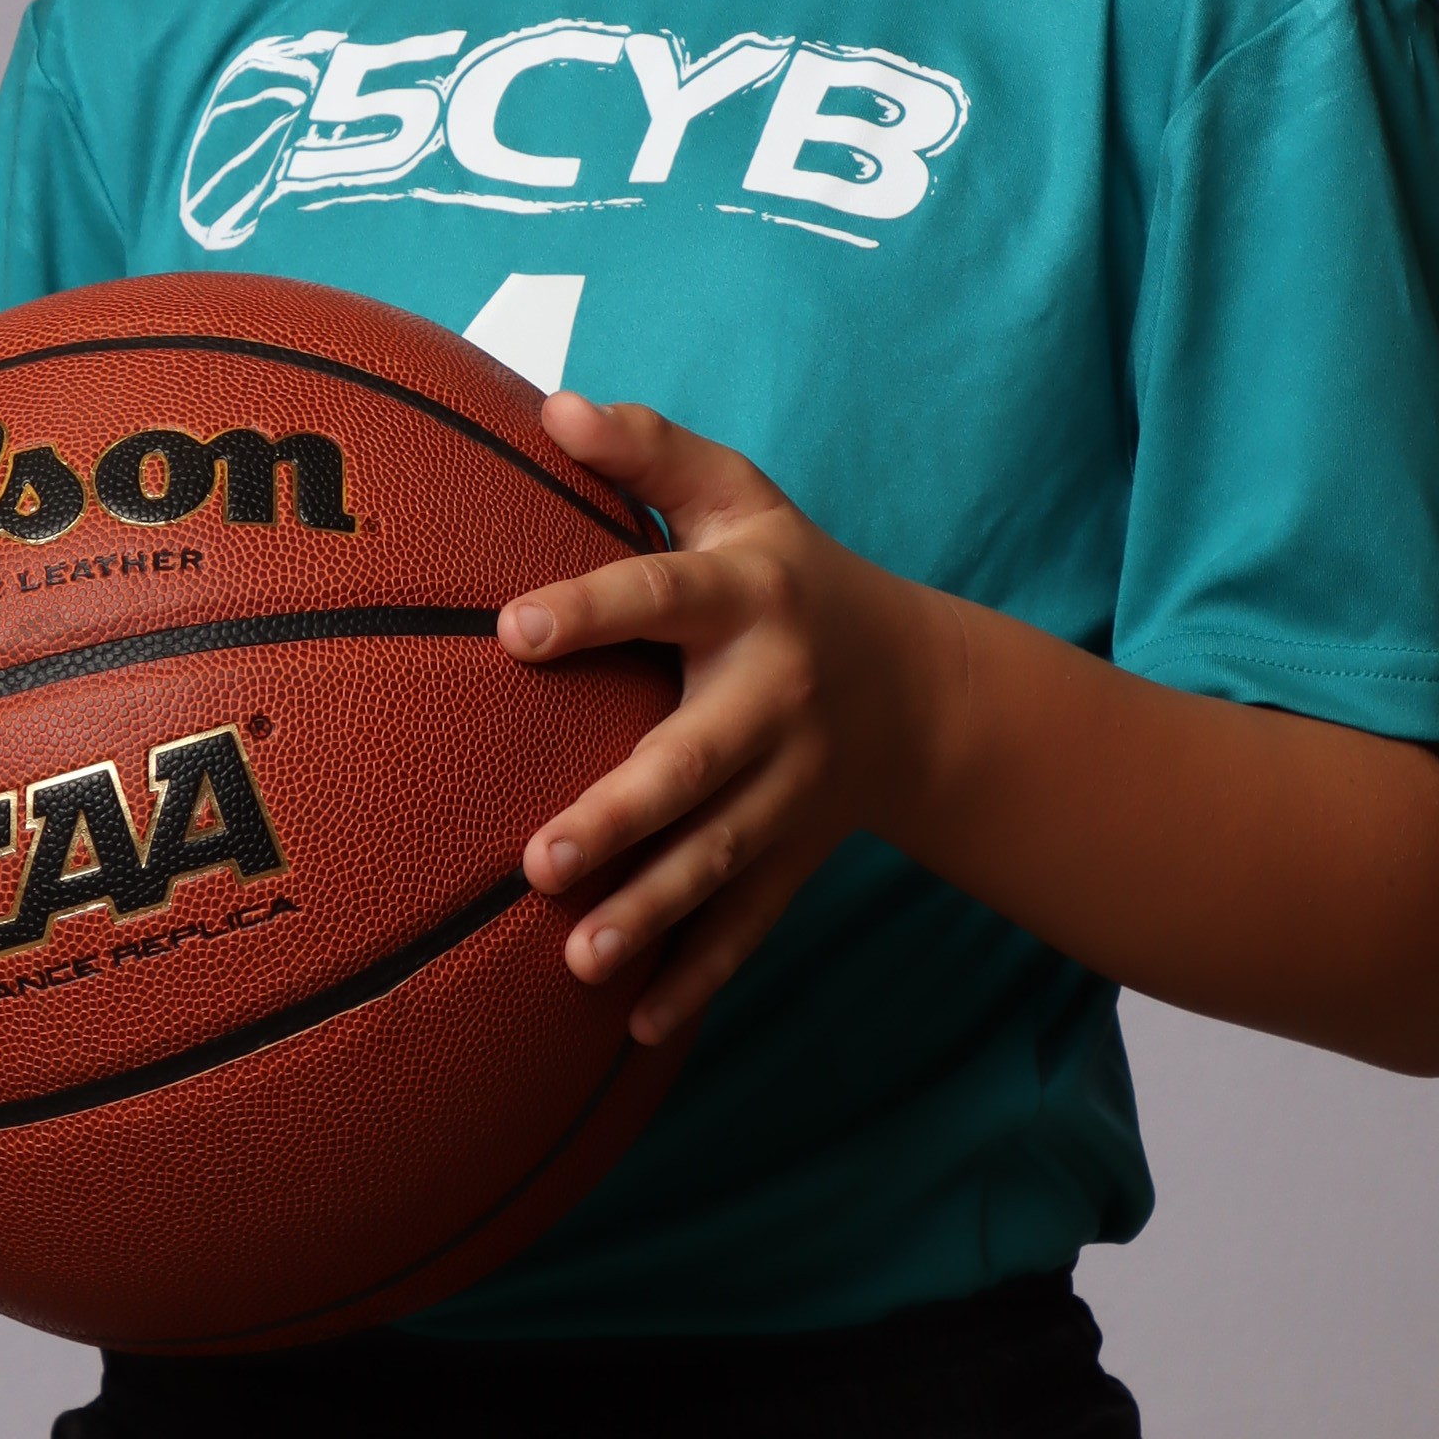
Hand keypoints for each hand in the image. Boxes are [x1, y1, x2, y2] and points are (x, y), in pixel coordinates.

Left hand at [498, 397, 953, 1045]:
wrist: (926, 688)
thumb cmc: (792, 574)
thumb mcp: (742, 496)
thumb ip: (651, 452)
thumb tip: (550, 406)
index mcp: (751, 598)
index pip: (666, 594)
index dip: (595, 609)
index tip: (512, 629)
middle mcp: (774, 699)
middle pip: (696, 761)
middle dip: (624, 813)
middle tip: (539, 858)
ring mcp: (792, 790)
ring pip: (720, 860)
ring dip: (653, 914)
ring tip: (577, 962)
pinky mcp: (795, 858)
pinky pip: (748, 927)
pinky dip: (698, 981)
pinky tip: (636, 1032)